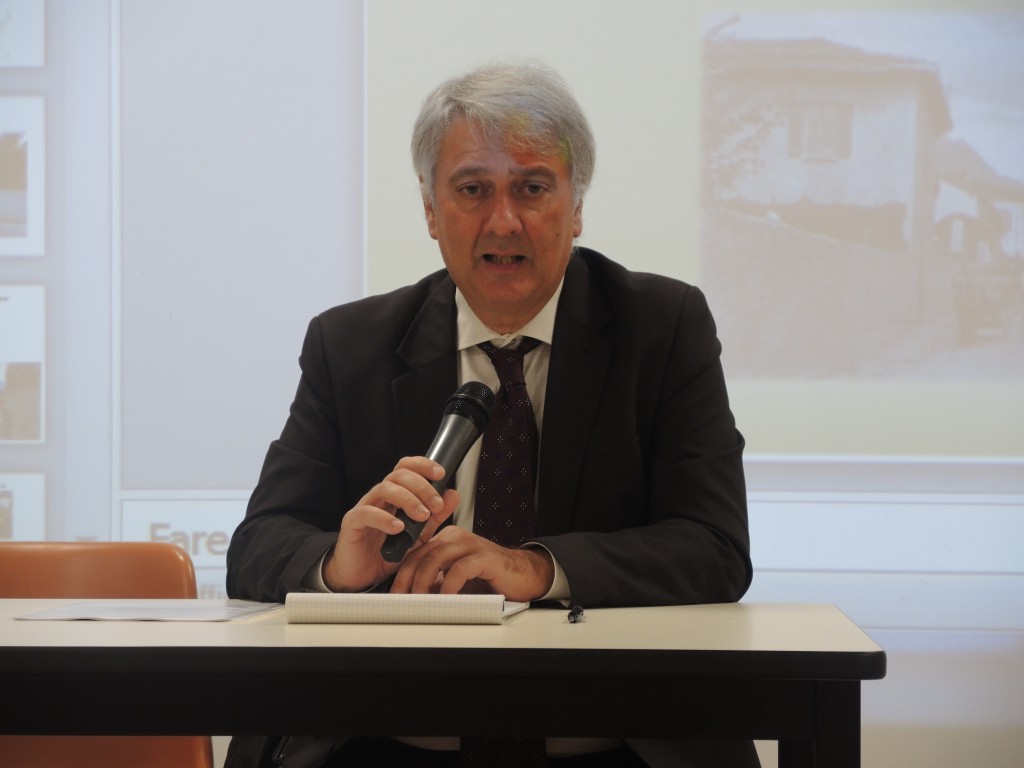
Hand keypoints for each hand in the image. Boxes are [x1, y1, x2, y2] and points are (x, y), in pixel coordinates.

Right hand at [322, 457, 458, 591]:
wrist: (363, 575)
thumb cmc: (388, 552)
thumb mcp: (420, 535)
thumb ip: (436, 516)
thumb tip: (453, 495)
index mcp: (394, 495)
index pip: (406, 468)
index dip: (422, 465)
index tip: (441, 474)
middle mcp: (379, 496)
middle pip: (399, 475)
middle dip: (422, 487)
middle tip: (436, 505)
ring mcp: (364, 507)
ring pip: (384, 489)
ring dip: (408, 500)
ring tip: (421, 516)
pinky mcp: (352, 522)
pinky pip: (366, 513)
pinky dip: (385, 518)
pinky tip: (399, 528)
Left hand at [389, 526, 554, 602]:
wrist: (523, 576)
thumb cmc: (489, 579)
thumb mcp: (456, 579)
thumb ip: (436, 582)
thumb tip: (411, 598)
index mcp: (446, 540)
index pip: (416, 553)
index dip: (401, 574)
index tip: (394, 595)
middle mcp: (456, 538)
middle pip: (422, 554)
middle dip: (407, 579)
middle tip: (401, 600)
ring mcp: (471, 545)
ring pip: (436, 558)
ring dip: (423, 582)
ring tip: (419, 601)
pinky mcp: (485, 557)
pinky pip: (461, 569)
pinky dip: (449, 585)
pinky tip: (446, 599)